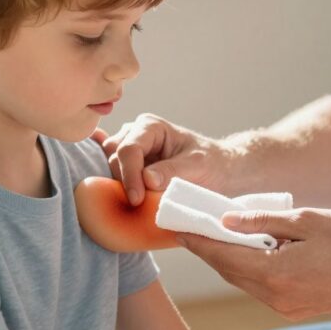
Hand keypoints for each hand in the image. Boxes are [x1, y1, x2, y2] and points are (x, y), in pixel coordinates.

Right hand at [98, 114, 241, 204]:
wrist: (219, 170)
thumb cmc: (212, 163)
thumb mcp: (197, 166)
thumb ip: (172, 171)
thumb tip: (147, 179)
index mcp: (151, 127)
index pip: (129, 150)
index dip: (130, 176)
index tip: (137, 199)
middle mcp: (135, 133)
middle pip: (115, 157)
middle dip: (125, 181)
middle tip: (140, 203)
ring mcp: (130, 149)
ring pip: (111, 166)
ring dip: (120, 184)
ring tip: (139, 200)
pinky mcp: (130, 166)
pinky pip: (113, 171)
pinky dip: (113, 181)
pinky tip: (114, 189)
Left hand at [180, 208, 330, 317]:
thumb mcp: (309, 220)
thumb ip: (265, 220)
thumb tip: (228, 220)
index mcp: (276, 273)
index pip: (222, 255)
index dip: (197, 239)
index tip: (176, 225)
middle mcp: (275, 297)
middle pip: (228, 270)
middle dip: (208, 248)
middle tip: (190, 225)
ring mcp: (285, 307)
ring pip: (244, 280)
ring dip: (229, 259)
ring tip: (216, 234)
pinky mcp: (295, 309)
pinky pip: (261, 287)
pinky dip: (250, 268)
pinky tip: (250, 250)